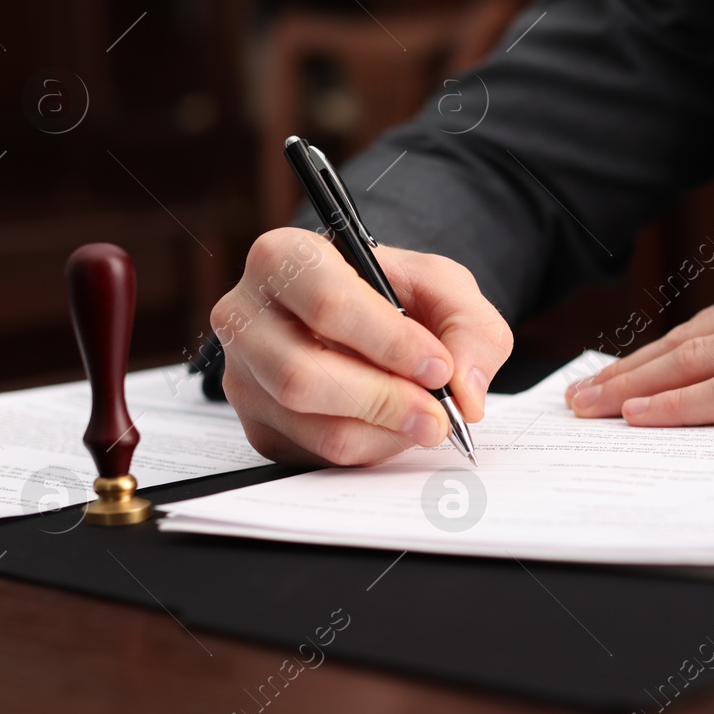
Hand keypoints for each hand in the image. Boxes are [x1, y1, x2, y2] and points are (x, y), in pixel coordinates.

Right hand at [214, 228, 512, 465]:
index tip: (438, 367)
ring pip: (311, 424)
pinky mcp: (259, 426)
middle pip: (302, 376)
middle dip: (385, 400)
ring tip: (426, 419)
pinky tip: (393, 425)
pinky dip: (370, 448)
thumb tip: (465, 393)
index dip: (389, 343)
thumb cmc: (394, 294)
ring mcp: (244, 376)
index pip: (326, 305)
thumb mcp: (443, 287)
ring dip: (384, 431)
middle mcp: (245, 317)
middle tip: (439, 414)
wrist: (366, 320)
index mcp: (283, 258)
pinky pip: (315, 455)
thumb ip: (469, 327)